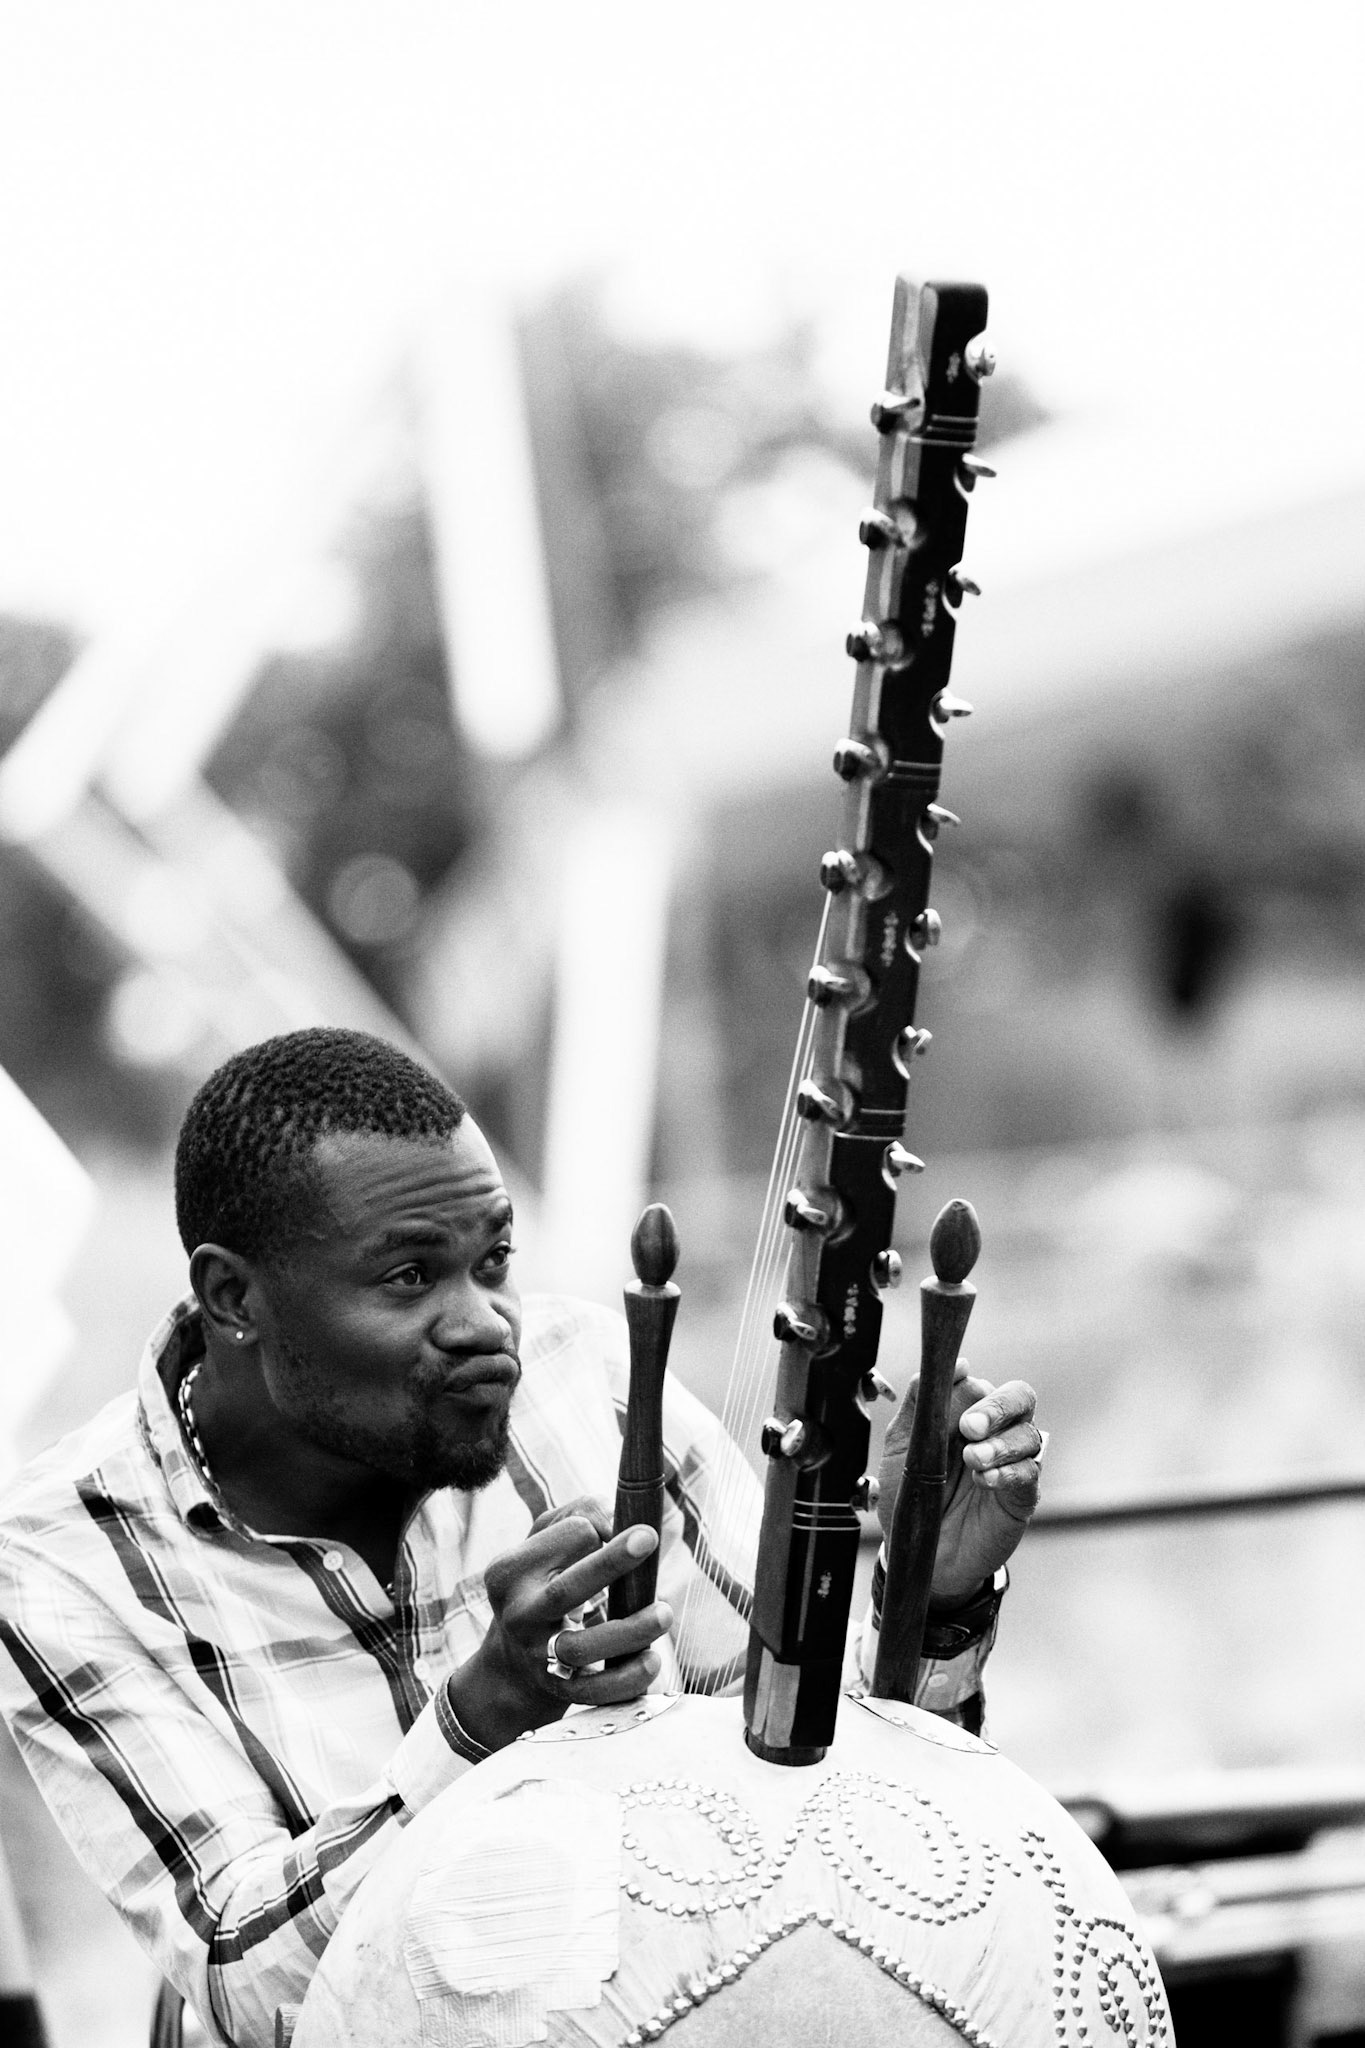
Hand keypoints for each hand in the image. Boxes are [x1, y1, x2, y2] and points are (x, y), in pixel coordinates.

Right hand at [447, 1512, 672, 1751]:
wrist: (513, 1659)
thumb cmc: (544, 1582)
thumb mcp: (546, 1541)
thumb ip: (585, 1514)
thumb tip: (625, 1522)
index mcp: (510, 1570)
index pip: (567, 1537)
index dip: (600, 1529)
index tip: (620, 1534)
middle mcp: (519, 1614)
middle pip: (565, 1591)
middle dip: (610, 1563)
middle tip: (649, 1538)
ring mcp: (536, 1656)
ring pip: (581, 1648)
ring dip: (629, 1632)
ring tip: (664, 1614)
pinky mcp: (558, 1690)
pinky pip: (593, 1691)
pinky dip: (625, 1680)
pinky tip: (651, 1662)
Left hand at [876, 1365, 1042, 1606]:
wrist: (916, 1549)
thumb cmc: (909, 1492)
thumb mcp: (902, 1444)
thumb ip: (920, 1401)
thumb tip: (959, 1364)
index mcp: (966, 1414)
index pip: (983, 1385)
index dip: (972, 1387)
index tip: (957, 1396)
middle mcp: (995, 1432)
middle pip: (1020, 1398)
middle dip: (997, 1407)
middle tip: (968, 1427)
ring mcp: (1011, 1463)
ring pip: (1029, 1435)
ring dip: (1000, 1444)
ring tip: (973, 1460)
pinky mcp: (1022, 1496)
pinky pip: (1030, 1473)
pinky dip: (1009, 1472)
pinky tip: (985, 1480)